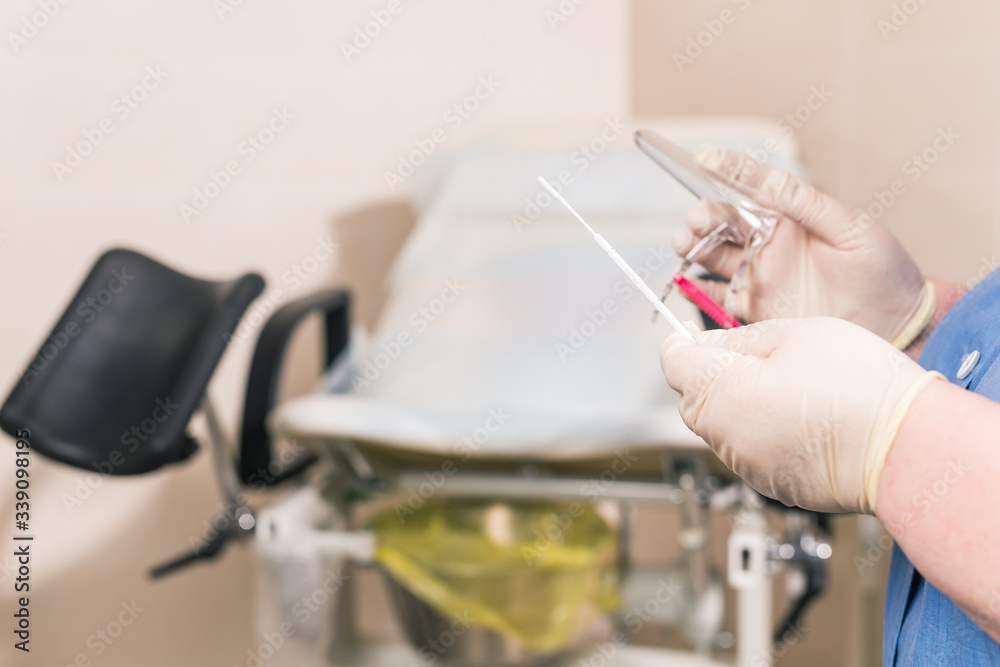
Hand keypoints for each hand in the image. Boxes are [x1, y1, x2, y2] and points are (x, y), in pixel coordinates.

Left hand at [660, 318, 941, 513]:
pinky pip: (751, 449)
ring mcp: (747, 465)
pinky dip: (765, 431)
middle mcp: (722, 436)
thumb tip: (704, 342)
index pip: (673, 362)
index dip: (687, 341)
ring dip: (740, 402)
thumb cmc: (858, 386)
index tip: (704, 332)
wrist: (907, 449)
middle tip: (760, 354)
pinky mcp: (772, 484)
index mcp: (717, 393)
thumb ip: (736, 339)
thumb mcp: (793, 334)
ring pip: (722, 424)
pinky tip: (803, 416)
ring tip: (792, 385)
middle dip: (713, 373)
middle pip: (693, 397)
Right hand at [673, 146, 931, 347]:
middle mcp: (769, 243)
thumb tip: (769, 182)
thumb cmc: (882, 269)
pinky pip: (718, 297)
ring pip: (714, 255)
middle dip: (703, 215)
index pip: (752, 186)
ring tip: (685, 240)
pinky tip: (687, 282)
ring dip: (694, 246)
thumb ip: (806, 206)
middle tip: (698, 218)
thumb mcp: (851, 228)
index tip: (704, 156)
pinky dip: (698, 290)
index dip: (727, 170)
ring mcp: (761, 275)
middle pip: (723, 222)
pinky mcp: (757, 308)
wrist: (896, 325)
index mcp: (790, 216)